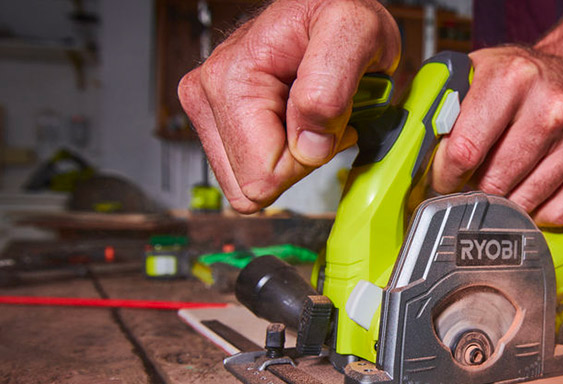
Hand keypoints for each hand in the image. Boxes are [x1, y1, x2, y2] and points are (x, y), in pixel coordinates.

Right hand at [178, 0, 399, 212]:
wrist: (329, 5)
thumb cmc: (339, 12)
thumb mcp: (354, 31)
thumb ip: (330, 87)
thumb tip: (307, 146)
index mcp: (230, 80)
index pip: (263, 176)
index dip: (307, 159)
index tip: (328, 119)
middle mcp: (207, 95)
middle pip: (253, 185)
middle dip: (299, 160)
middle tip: (322, 115)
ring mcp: (210, 111)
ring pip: (252, 184)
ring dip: (294, 157)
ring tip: (311, 112)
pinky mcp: (220, 123)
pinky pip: (256, 173)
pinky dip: (287, 153)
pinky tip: (299, 118)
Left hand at [431, 46, 562, 226]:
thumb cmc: (520, 78)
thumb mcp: (475, 73)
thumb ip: (443, 108)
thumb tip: (416, 152)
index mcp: (511, 79)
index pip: (465, 150)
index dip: (446, 175)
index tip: (443, 180)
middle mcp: (551, 106)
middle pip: (496, 181)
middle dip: (475, 191)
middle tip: (470, 185)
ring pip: (526, 202)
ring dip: (505, 204)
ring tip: (499, 186)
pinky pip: (559, 212)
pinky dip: (538, 213)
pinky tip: (529, 194)